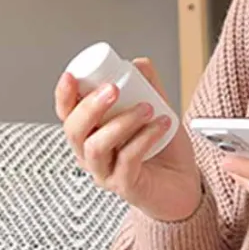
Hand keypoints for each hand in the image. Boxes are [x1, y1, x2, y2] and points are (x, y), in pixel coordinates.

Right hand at [55, 57, 201, 222]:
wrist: (185, 182)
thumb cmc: (164, 150)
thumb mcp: (156, 111)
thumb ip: (148, 87)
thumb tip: (138, 63)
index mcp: (91, 134)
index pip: (67, 114)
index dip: (64, 95)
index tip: (73, 75)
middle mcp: (91, 155)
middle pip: (74, 131)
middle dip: (90, 106)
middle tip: (113, 88)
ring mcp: (106, 173)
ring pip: (96, 147)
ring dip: (121, 122)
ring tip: (147, 108)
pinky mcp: (125, 186)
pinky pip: (127, 160)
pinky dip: (144, 137)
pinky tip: (161, 125)